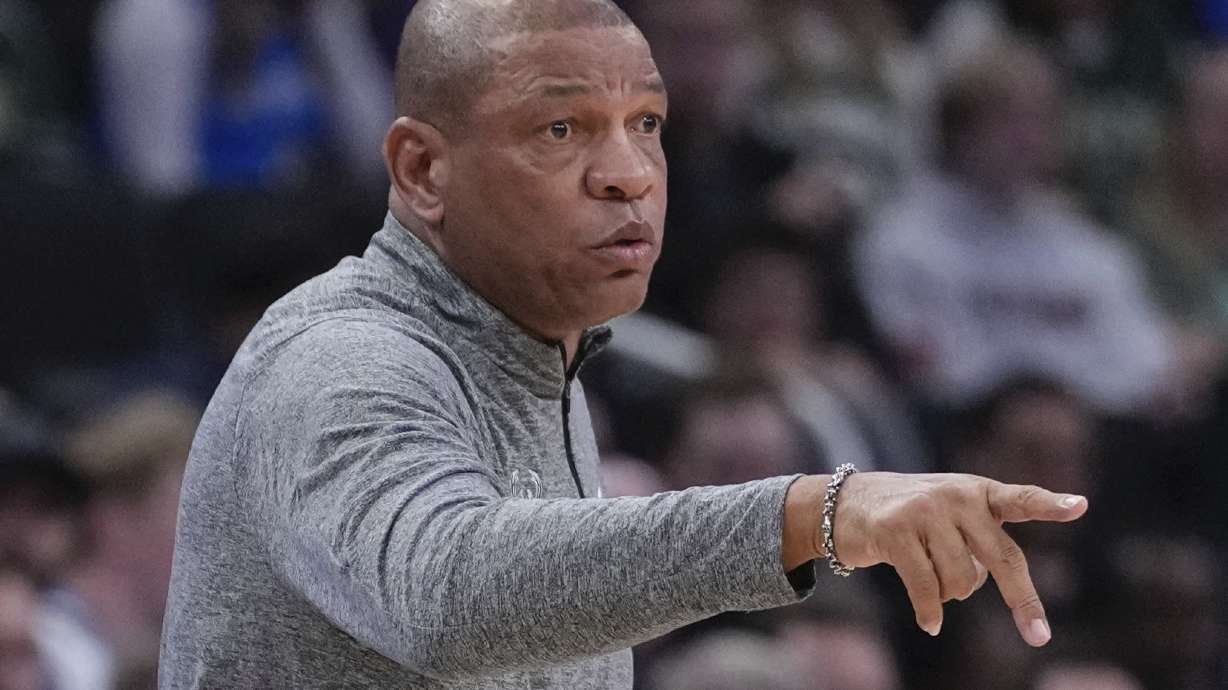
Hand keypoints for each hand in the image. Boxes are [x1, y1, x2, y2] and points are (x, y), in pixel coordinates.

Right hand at [794, 472, 1086, 645]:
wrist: (844, 504)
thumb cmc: (909, 516)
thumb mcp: (948, 516)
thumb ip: (977, 539)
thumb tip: (986, 582)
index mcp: (976, 491)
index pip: (1019, 499)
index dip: (1049, 504)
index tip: (1080, 506)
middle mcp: (954, 496)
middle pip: (1002, 558)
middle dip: (1022, 601)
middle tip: (1038, 637)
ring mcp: (924, 511)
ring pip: (961, 581)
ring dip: (950, 595)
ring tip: (930, 580)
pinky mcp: (895, 530)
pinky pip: (927, 589)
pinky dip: (930, 612)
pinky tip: (929, 622)